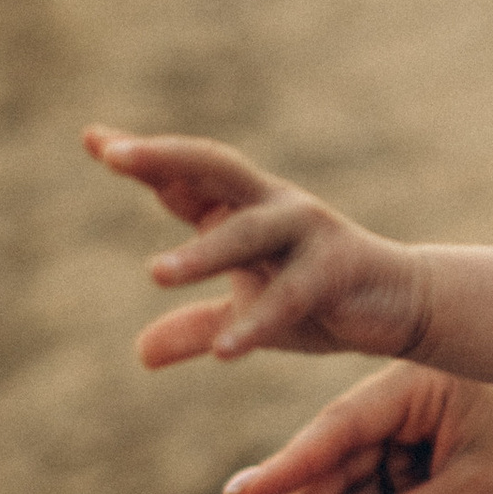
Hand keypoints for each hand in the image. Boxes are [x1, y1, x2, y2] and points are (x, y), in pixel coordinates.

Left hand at [84, 127, 428, 366]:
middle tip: (116, 157)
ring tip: (156, 275)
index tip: (92, 139)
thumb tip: (141, 354)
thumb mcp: (248, 313)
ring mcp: (307, 232)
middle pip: (213, 167)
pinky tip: (224, 351)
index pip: (184, 177)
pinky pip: (292, 294)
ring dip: (203, 252)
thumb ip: (195, 327)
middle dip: (165, 157)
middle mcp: (271, 206)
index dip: (143, 159)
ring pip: (249, 231)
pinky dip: (258, 320)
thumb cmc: (319, 302)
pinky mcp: (338, 269)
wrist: (400, 309)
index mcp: (243, 208)